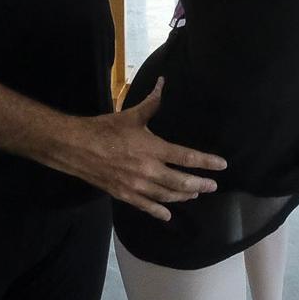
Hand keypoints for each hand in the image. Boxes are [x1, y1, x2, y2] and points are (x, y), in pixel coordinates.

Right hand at [59, 80, 224, 219]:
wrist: (77, 148)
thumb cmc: (105, 129)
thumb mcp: (132, 115)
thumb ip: (152, 103)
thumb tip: (164, 84)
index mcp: (153, 149)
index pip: (187, 157)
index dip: (207, 162)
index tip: (222, 166)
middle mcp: (149, 170)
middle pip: (182, 182)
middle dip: (201, 184)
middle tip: (213, 186)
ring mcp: (137, 186)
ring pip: (167, 196)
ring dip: (184, 196)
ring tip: (195, 194)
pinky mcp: (125, 195)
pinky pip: (147, 207)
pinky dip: (160, 212)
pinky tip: (168, 215)